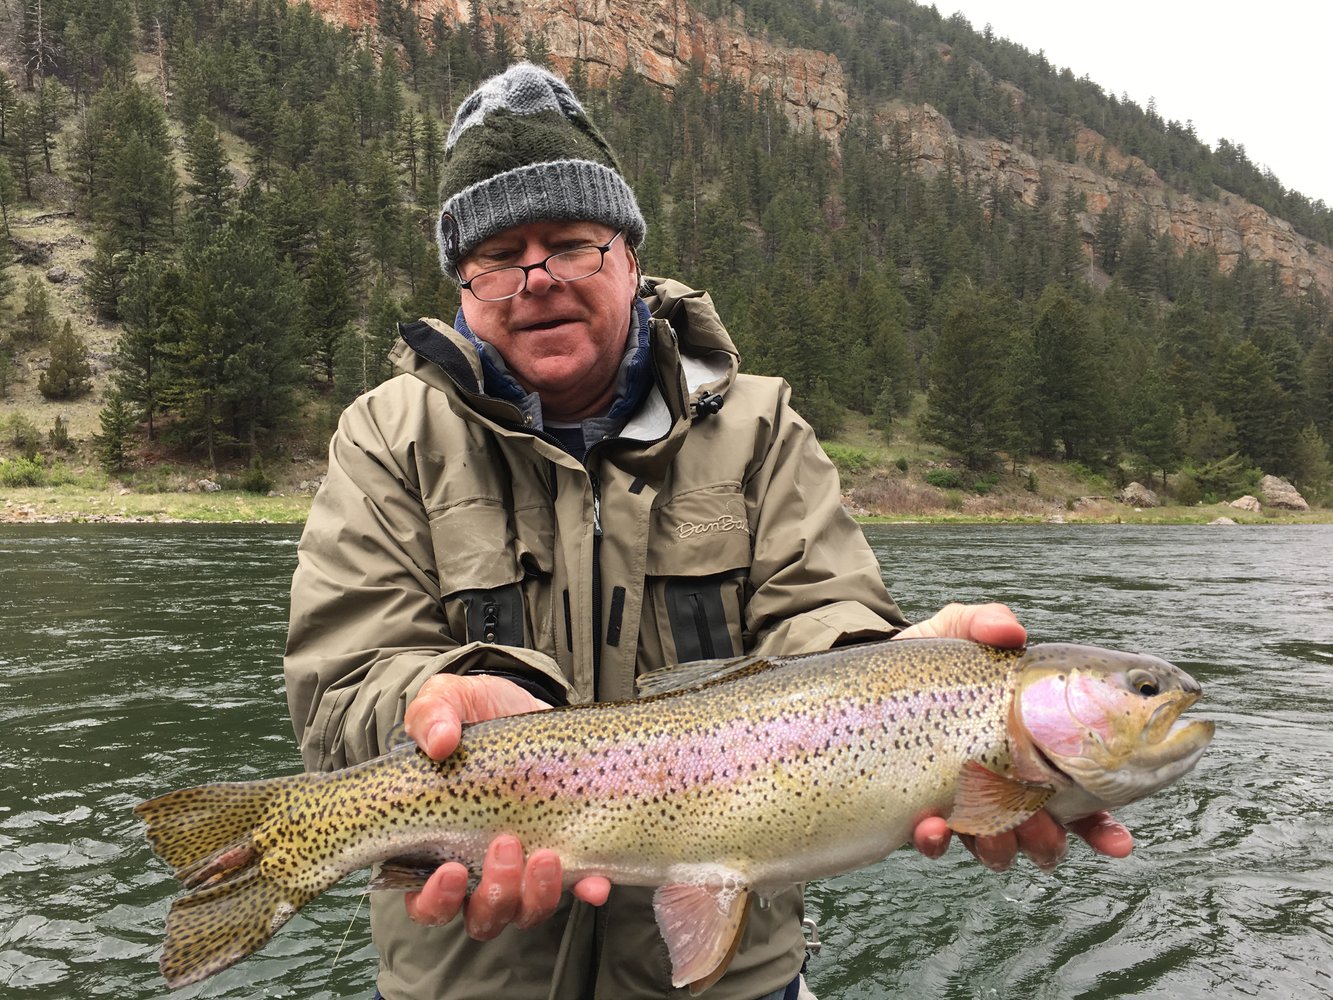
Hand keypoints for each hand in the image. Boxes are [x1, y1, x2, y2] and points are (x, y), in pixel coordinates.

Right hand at [401, 674, 611, 934]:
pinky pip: (577, 887)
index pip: (425, 901)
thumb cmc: (474, 712)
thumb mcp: (446, 700)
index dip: (435, 900)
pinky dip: (586, 890)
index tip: (451, 871)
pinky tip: (595, 882)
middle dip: (494, 895)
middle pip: (480, 915)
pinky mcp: (564, 849)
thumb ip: (430, 715)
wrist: (525, 701)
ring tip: (546, 856)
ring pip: (525, 910)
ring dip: (536, 895)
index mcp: (435, 846)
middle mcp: (478, 868)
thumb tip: (438, 741)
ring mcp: (523, 864)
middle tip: (506, 846)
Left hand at [899, 603, 1132, 868]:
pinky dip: (937, 840)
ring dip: (1002, 847)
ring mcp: (963, 803)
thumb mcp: (956, 630)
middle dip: (1051, 841)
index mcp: (1032, 748)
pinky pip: (935, 842)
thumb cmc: (928, 659)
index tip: (1118, 842)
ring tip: (994, 830)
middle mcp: (1006, 785)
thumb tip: (1012, 631)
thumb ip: (985, 623)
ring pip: (998, 847)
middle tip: (1043, 828)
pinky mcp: (920, 813)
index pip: (1082, 794)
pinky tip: (931, 826)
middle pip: (1047, 833)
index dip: (1104, 824)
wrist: (868, 680)